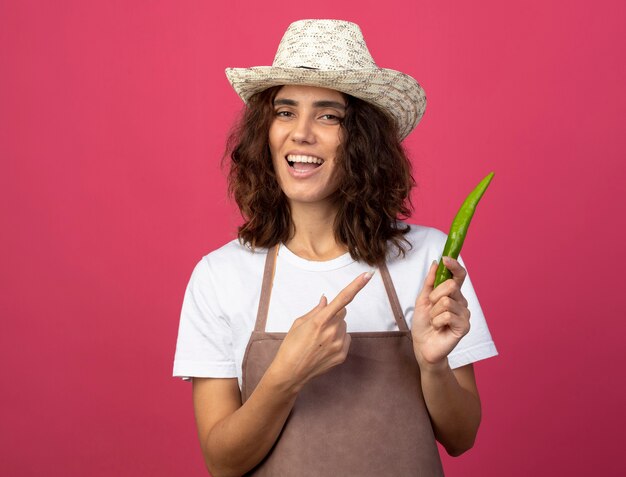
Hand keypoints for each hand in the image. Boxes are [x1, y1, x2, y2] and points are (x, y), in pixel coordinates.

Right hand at [270, 271, 373, 392]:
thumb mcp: (299, 323)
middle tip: (318, 326)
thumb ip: (316, 310)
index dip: (356, 286)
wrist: (291, 372)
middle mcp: (332, 331)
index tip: (368, 276)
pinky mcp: (342, 354)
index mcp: (320, 320)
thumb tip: (326, 299)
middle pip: (342, 313)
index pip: (343, 299)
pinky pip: (346, 339)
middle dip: (333, 315)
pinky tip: (324, 348)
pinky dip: (338, 340)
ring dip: (335, 328)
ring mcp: (338, 344)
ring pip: (343, 326)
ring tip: (319, 340)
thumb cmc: (291, 346)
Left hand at [411, 257, 470, 370]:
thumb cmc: (423, 324)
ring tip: (434, 321)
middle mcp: (461, 301)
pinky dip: (437, 321)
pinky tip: (439, 328)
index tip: (445, 258)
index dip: (454, 265)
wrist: (423, 346)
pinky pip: (447, 315)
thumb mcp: (423, 299)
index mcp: (453, 294)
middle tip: (431, 308)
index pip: (458, 275)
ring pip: (446, 301)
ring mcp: (465, 314)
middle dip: (434, 296)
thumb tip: (436, 263)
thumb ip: (430, 282)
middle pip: (450, 285)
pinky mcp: (465, 326)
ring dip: (433, 312)